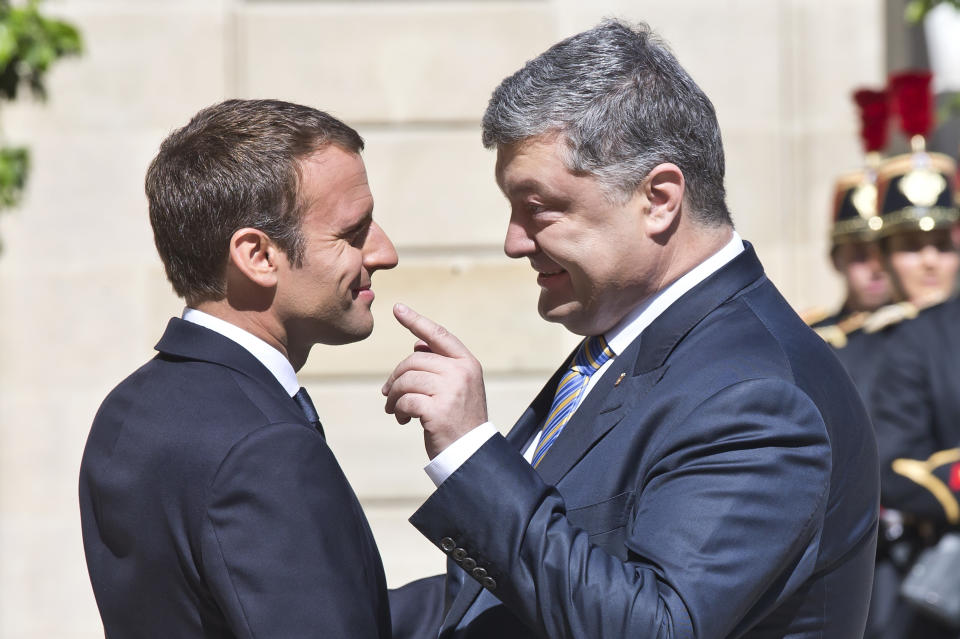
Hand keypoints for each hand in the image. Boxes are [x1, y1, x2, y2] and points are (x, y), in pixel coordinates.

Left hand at [382, 303, 487, 458]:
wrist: (471, 452)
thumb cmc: (460, 418)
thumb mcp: (457, 387)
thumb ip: (441, 365)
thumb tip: (417, 345)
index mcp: (467, 363)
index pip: (438, 335)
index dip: (416, 321)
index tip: (397, 308)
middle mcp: (461, 372)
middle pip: (414, 360)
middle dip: (396, 377)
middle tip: (388, 394)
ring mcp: (450, 391)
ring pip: (406, 380)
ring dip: (394, 396)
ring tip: (395, 409)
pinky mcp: (437, 410)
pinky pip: (404, 401)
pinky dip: (398, 410)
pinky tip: (403, 419)